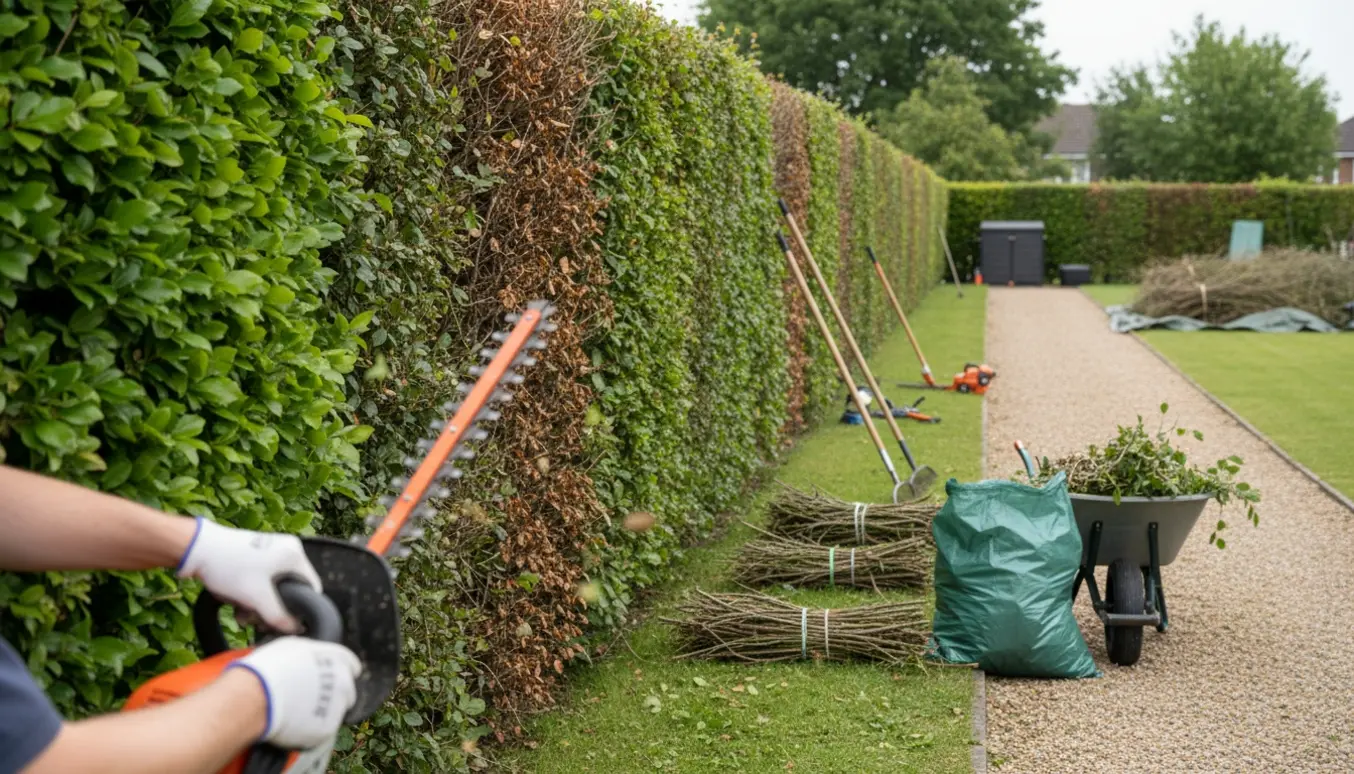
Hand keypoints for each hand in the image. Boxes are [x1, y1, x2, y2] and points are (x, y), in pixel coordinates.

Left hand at [176, 518, 322, 632]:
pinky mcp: (257, 552)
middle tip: (255, 617)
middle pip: (291, 588)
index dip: (301, 607)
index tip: (285, 620)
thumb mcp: (256, 597)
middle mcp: (287, 548)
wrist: (197, 550)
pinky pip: (263, 578)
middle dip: (272, 606)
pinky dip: (253, 591)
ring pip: (275, 585)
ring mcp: (271, 549)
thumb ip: (278, 616)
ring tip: (242, 610)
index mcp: (294, 554)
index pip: (312, 587)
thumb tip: (294, 629)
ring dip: (259, 602)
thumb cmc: (228, 566)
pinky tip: (238, 601)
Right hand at [229, 637, 361, 749]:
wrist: (254, 696)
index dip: (339, 672)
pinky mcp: (327, 728)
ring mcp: (337, 706)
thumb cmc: (267, 668)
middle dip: (332, 694)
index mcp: (338, 658)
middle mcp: (343, 681)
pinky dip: (312, 729)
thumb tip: (310, 656)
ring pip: (336, 711)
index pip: (352, 666)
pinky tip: (295, 724)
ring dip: (323, 711)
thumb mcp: (292, 646)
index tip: (329, 679)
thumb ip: (311, 652)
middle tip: (308, 697)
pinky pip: (323, 730)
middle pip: (347, 691)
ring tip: (297, 711)